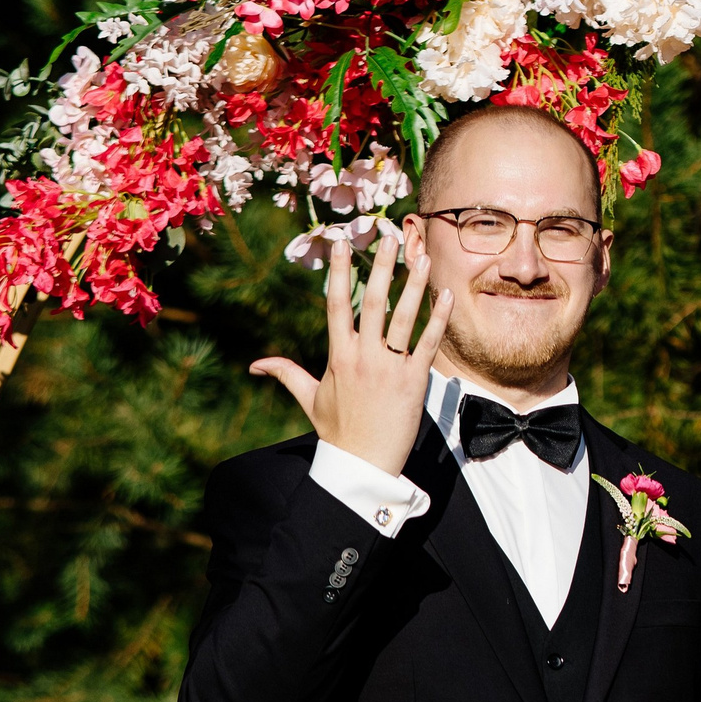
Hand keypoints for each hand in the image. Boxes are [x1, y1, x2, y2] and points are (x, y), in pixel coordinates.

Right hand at [251, 232, 452, 476]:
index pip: (337, 305)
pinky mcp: (414, 382)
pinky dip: (438, 320)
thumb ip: (286, 374)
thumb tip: (255, 365)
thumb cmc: (338, 432)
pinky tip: (445, 296)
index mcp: (338, 356)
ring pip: (404, 318)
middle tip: (388, 237)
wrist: (363, 464)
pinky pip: (429, 344)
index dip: (339, 271)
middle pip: (372, 303)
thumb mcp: (309, 399)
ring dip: (414, 285)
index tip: (340, 243)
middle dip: (380, 267)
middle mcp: (363, 356)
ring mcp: (390, 368)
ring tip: (422, 257)